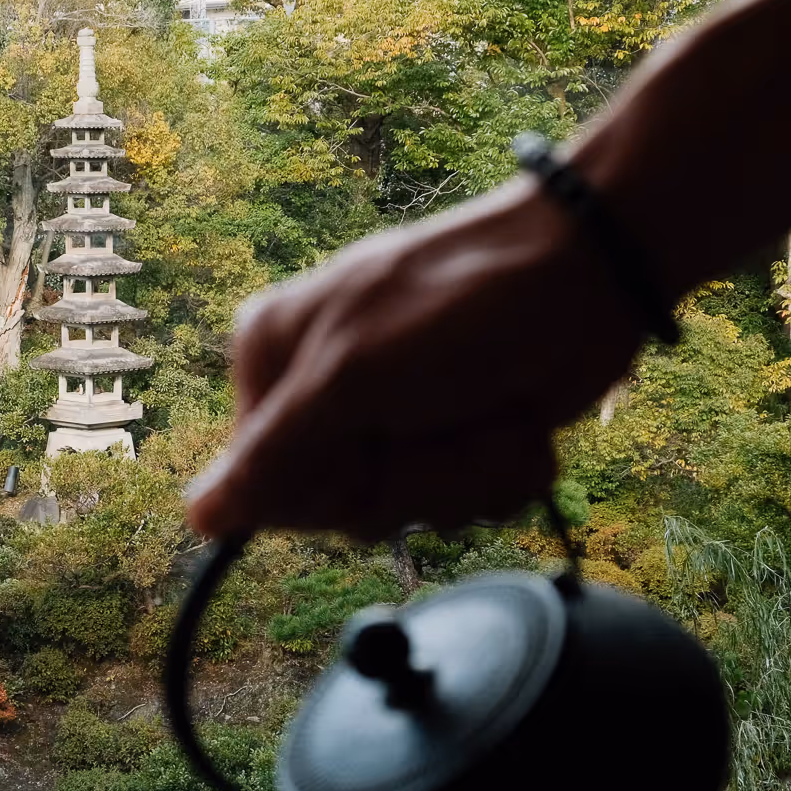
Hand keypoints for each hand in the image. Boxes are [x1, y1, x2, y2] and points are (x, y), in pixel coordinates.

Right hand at [185, 176, 647, 540]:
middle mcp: (328, 390)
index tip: (367, 445)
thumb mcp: (353, 379)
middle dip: (411, 476)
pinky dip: (502, 468)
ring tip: (487, 409)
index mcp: (276, 359)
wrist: (591, 276)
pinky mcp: (459, 435)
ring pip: (415, 510)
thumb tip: (199, 514)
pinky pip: (469, 501)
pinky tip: (516, 419)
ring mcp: (398, 416)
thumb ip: (276, 454)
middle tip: (437, 415)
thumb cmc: (466, 303)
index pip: (268, 487)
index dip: (328, 488)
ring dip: (466, 471)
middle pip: (344, 507)